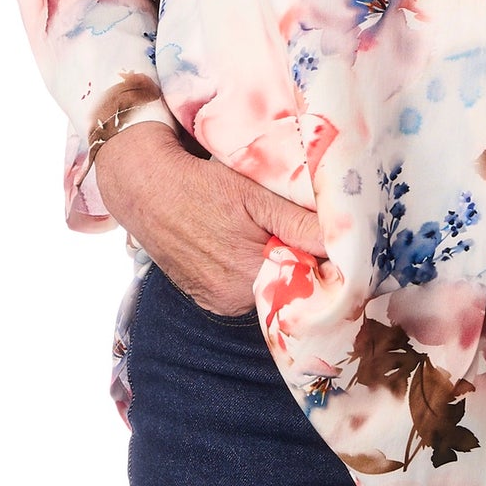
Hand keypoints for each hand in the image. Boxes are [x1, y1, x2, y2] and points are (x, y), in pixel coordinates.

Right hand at [91, 121, 327, 316]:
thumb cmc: (201, 184)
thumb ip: (297, 222)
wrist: (144, 188)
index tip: (335, 238)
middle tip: (303, 227)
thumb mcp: (254, 196)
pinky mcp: (205, 297)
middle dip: (301, 260)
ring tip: (268, 231)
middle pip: (287, 285)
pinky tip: (245, 243)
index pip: (307, 279)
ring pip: (266, 286)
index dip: (324, 258)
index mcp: (249, 275)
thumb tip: (341, 240)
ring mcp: (218, 301)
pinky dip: (251, 270)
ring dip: (275, 264)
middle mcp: (234, 299)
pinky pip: (243, 290)